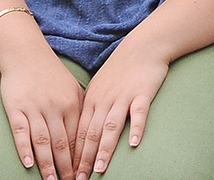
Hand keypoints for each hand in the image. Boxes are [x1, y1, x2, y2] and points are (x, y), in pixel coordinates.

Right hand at [0, 49, 84, 179]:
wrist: (26, 53)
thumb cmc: (50, 73)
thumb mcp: (72, 87)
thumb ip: (80, 108)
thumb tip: (89, 131)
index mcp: (73, 103)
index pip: (78, 137)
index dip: (80, 158)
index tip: (84, 174)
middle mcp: (56, 107)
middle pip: (63, 144)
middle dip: (67, 168)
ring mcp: (35, 108)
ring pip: (43, 142)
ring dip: (47, 165)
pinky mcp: (17, 108)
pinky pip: (22, 132)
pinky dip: (25, 149)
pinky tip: (29, 164)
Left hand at [73, 38, 171, 179]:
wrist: (143, 45)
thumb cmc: (122, 68)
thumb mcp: (100, 85)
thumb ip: (91, 106)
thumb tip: (82, 130)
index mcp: (91, 100)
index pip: (78, 132)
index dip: (73, 155)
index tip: (70, 173)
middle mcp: (104, 100)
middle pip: (90, 134)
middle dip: (84, 159)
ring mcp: (122, 97)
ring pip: (110, 127)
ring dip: (104, 150)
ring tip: (99, 169)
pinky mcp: (142, 93)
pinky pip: (138, 113)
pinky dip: (135, 129)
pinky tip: (133, 144)